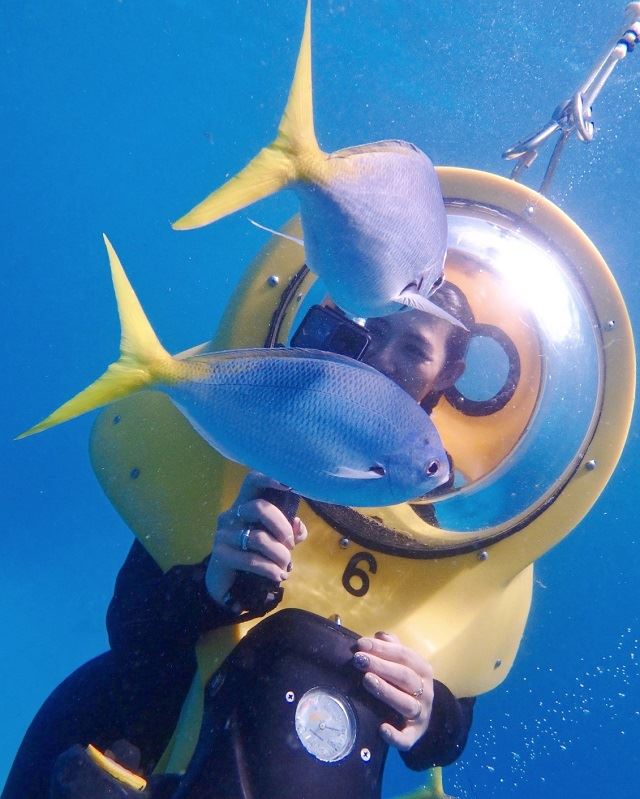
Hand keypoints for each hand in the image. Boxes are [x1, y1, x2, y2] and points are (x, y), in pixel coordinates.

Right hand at [205, 471, 307, 604]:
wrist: (231, 587)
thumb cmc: (257, 556)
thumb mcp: (277, 541)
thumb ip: (290, 531)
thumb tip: (297, 524)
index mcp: (245, 505)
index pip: (253, 481)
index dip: (269, 478)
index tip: (289, 485)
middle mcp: (232, 515)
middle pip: (259, 507)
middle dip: (282, 527)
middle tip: (290, 545)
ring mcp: (224, 534)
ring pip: (258, 538)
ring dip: (279, 555)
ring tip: (285, 567)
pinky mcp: (220, 555)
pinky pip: (251, 560)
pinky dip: (270, 569)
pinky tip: (278, 576)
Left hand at [353, 631, 433, 750]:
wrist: (424, 716)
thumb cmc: (407, 683)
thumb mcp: (405, 663)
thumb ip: (393, 648)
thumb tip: (379, 635)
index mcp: (422, 669)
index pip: (403, 655)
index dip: (382, 649)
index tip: (360, 644)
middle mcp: (425, 691)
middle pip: (404, 676)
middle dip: (381, 666)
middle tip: (359, 660)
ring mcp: (421, 714)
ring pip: (406, 703)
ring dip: (387, 692)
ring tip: (367, 681)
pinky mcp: (414, 736)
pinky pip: (407, 738)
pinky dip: (396, 735)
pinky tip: (382, 728)